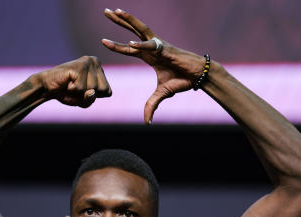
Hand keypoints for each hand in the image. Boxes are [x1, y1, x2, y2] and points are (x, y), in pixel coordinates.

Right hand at [36, 56, 111, 107]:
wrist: (47, 87)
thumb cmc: (67, 93)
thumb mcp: (83, 101)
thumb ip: (91, 99)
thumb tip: (91, 92)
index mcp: (99, 68)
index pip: (108, 92)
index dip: (94, 97)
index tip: (82, 90)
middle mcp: (95, 61)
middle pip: (102, 90)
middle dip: (87, 94)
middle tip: (75, 87)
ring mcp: (87, 62)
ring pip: (92, 89)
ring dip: (79, 92)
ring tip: (70, 84)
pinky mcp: (79, 66)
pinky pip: (81, 88)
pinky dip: (72, 90)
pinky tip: (67, 82)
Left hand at [102, 8, 205, 123]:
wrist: (198, 76)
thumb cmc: (182, 80)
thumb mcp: (162, 94)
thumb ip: (151, 105)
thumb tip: (146, 122)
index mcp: (149, 55)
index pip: (129, 47)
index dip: (116, 44)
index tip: (102, 41)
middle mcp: (152, 47)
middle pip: (132, 29)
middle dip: (118, 20)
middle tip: (105, 11)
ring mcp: (158, 45)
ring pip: (140, 29)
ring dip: (127, 20)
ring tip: (116, 11)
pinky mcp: (166, 49)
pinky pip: (151, 46)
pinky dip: (141, 44)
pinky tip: (130, 42)